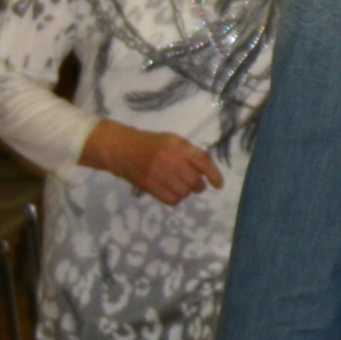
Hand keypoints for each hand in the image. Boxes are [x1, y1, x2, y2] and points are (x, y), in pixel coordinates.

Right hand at [84, 122, 222, 206]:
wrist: (122, 148)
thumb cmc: (152, 143)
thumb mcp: (173, 140)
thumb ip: (190, 153)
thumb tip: (207, 170)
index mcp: (178, 146)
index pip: (203, 162)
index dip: (214, 175)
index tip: (218, 184)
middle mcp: (169, 159)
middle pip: (194, 181)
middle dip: (199, 186)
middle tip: (197, 186)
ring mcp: (157, 173)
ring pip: (183, 192)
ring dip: (186, 192)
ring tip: (181, 186)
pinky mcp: (148, 185)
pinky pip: (170, 200)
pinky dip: (175, 198)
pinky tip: (172, 192)